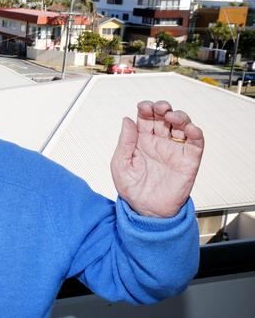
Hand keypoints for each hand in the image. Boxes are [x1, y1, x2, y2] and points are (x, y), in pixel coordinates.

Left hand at [111, 101, 203, 217]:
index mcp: (141, 140)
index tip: (144, 106)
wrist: (146, 210)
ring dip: (180, 116)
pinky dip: (196, 133)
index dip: (146, 108)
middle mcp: (159, 142)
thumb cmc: (132, 188)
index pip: (146, 117)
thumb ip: (125, 142)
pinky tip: (190, 128)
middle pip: (164, 117)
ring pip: (182, 125)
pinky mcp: (188, 160)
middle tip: (160, 108)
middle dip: (163, 107)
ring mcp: (175, 150)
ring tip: (172, 116)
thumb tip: (127, 120)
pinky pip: (196, 143)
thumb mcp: (121, 164)